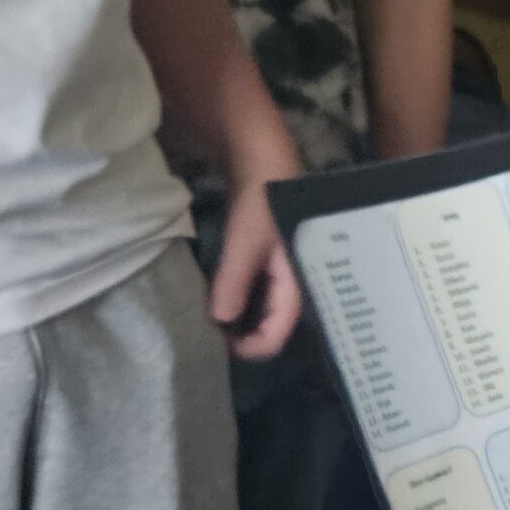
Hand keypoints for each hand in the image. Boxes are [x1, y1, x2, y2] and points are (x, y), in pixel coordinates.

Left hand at [210, 138, 303, 360]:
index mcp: (296, 283)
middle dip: (246, 338)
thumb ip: (234, 282)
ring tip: (214, 322)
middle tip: (213, 337)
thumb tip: (221, 321)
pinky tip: (222, 299)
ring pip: (265, 314)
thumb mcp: (245, 242)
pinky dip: (241, 305)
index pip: (278, 334)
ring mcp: (282, 275)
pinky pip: (259, 298)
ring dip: (242, 323)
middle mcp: (294, 284)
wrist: (262, 161)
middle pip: (274, 329)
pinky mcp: (269, 265)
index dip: (251, 348)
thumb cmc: (260, 201)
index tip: (219, 346)